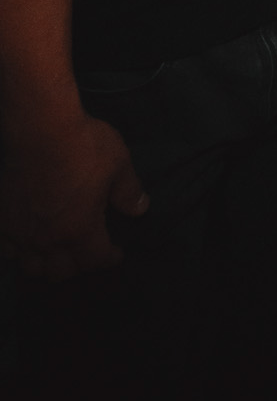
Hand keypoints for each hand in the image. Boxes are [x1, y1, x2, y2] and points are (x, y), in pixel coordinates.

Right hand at [0, 114, 148, 280]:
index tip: (116, 254)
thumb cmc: (83, 145)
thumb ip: (128, 191)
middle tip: (87, 254)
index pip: (95, 260)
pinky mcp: (2, 218)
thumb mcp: (118, 163)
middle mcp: (49, 238)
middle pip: (60, 272)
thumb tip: (140, 209)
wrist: (40, 128)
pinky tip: (26, 242)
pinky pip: (6, 248)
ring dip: (45, 265)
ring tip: (56, 254)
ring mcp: (22, 230)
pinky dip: (17, 252)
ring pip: (31, 266)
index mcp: (80, 229)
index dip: (109, 259)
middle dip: (78, 267)